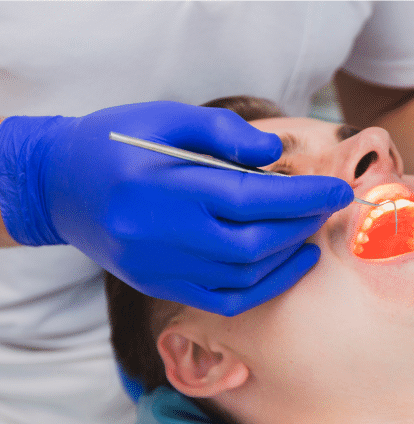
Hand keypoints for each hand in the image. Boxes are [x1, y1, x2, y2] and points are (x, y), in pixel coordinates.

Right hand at [0, 102, 353, 314]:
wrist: (57, 185)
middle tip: (328, 206)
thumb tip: (274, 158)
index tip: (338, 190)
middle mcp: (161, 234)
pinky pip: (223, 299)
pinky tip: (290, 265)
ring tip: (312, 231)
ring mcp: (159, 267)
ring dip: (288, 257)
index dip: (303, 197)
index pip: (251, 199)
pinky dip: (265, 287)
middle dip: (301, 225)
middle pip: (253, 242)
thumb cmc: (116, 143)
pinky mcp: (158, 286)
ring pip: (242, 277)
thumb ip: (225, 133)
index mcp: (163, 186)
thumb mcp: (167, 117)